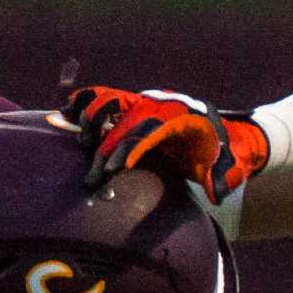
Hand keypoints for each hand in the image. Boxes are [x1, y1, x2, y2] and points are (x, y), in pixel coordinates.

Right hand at [65, 85, 270, 202]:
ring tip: (76, 140)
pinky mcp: (136, 106)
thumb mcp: (229, 167)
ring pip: (110, 100)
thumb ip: (222, 179)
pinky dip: (85, 102)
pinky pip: (106, 99)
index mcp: (183, 118)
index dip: (129, 148)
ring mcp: (147, 102)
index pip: (150, 131)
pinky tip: (63, 114)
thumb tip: (218, 194)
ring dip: (91, 118)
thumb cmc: (224, 153)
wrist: (228, 134)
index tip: (111, 169)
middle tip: (92, 177)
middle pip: (125, 119)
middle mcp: (161, 105)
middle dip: (105, 146)